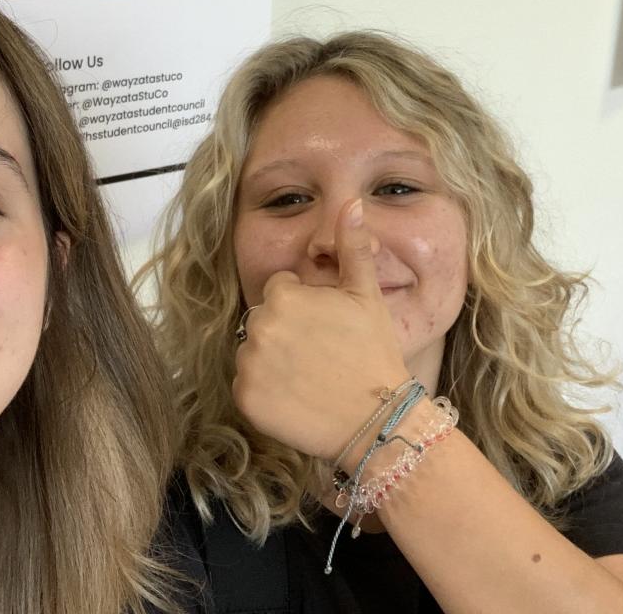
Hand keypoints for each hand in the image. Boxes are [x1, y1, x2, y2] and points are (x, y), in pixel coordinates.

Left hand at [232, 199, 411, 462]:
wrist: (377, 419)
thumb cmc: (374, 353)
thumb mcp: (366, 296)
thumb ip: (351, 248)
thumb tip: (352, 203)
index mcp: (284, 297)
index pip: (281, 290)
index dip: (306, 307)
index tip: (327, 328)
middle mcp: (259, 328)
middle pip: (265, 319)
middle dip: (287, 331)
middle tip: (321, 353)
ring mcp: (249, 366)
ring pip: (254, 352)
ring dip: (274, 360)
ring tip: (310, 376)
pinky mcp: (245, 400)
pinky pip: (248, 386)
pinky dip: (266, 392)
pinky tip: (297, 397)